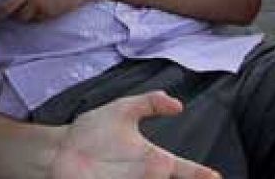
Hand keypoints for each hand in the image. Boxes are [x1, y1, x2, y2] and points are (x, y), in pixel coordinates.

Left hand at [51, 92, 217, 178]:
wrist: (59, 149)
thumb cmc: (91, 132)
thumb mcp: (123, 110)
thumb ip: (150, 102)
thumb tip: (177, 103)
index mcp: (154, 161)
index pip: (185, 170)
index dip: (201, 174)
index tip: (216, 176)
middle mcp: (146, 178)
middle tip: (194, 177)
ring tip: (161, 174)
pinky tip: (140, 178)